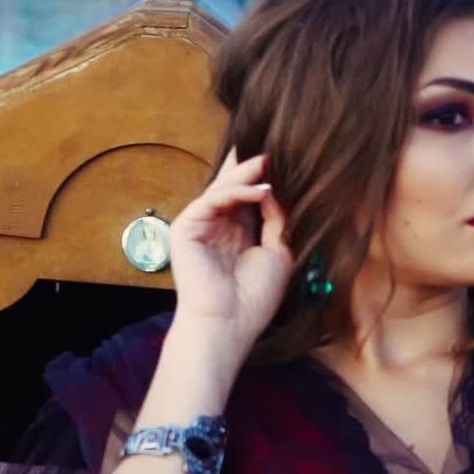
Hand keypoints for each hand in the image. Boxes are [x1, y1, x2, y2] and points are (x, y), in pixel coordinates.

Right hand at [166, 148, 293, 352]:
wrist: (228, 324)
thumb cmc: (254, 298)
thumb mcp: (278, 252)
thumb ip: (277, 219)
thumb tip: (276, 188)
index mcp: (238, 235)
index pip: (249, 199)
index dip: (265, 181)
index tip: (288, 163)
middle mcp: (217, 227)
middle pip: (234, 188)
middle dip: (254, 169)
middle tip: (275, 149)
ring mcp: (200, 226)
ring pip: (223, 189)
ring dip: (247, 174)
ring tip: (270, 161)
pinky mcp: (186, 227)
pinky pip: (213, 200)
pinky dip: (238, 192)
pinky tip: (261, 190)